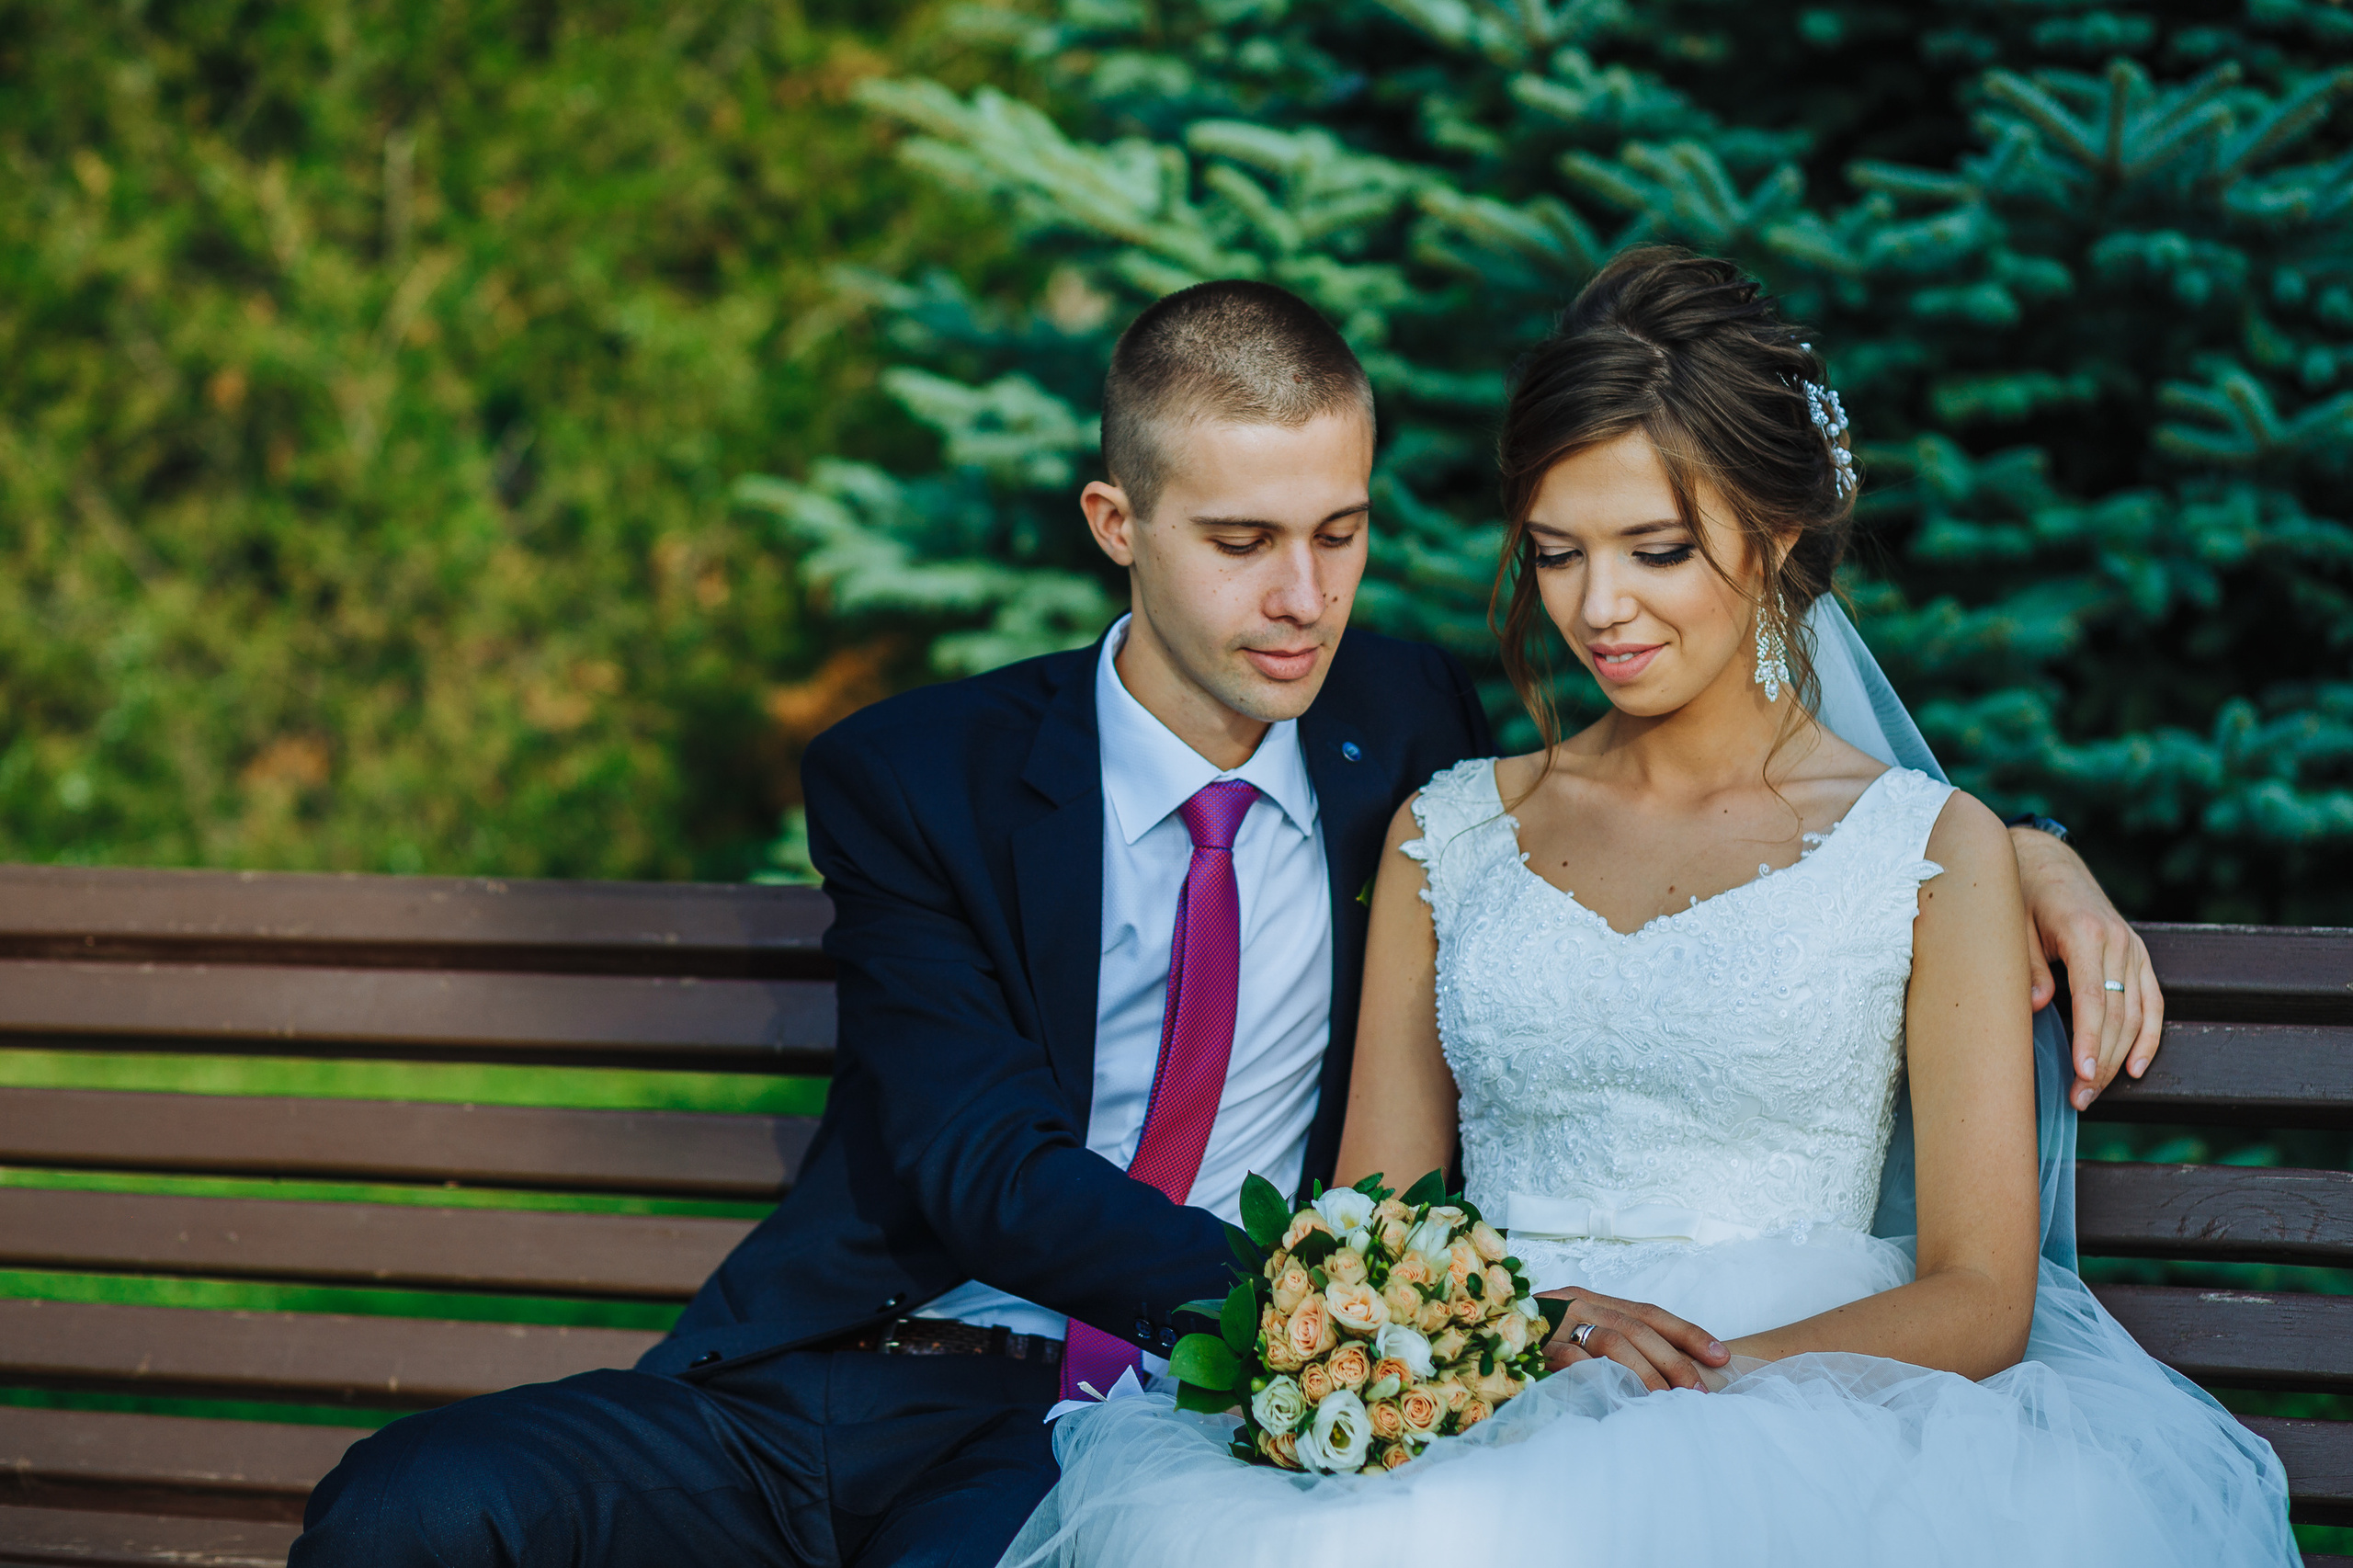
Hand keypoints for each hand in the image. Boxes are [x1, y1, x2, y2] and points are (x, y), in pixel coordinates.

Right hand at [1536, 1286, 1728, 1392]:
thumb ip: (1606, 1346)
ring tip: (1667, 1402)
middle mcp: (1574, 1304)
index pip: (1648, 1312)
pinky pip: (1575, 1361)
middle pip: (1635, 1326)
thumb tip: (1658, 1373)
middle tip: (1699, 1392)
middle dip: (1673, 1359)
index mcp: (1589, 1300)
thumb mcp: (1572, 1337)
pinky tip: (1621, 1400)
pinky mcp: (1534, 1346)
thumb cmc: (1525, 1344)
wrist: (1470, 1334)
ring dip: (1645, 1372)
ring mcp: (1553, 1323)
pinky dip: (1602, 1379)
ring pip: (1612, 1340)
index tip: (1722, 1356)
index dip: (1687, 1332)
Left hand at [2010, 827, 2164, 1109]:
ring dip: (2122, 1058)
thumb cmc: (2019, 894)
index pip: (2092, 997)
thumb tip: (2037, 1007)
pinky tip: (2139, 1068)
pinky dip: (2150, 1036)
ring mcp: (2132, 948)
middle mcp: (2116, 941)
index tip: (2082, 1073)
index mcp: (2083, 932)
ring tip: (2096, 1091)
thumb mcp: (2010, 923)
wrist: (2045, 861)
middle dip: (2102, 1061)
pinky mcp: (2137, 955)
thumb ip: (2026, 965)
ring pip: (2138, 1013)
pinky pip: (2152, 1001)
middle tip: (2079, 1098)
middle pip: (2118, 1013)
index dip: (2090, 1040)